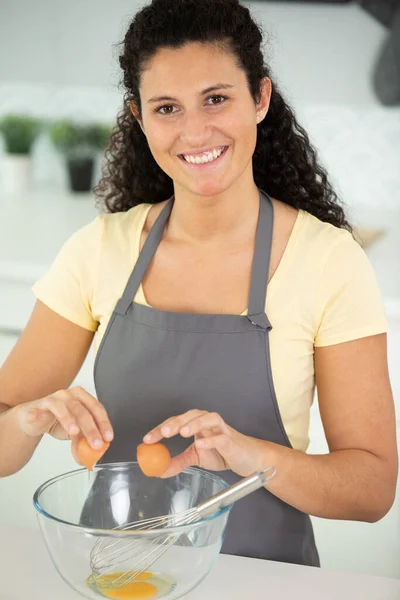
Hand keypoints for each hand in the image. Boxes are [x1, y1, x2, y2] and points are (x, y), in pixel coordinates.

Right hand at [15, 386, 113, 460]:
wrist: (36, 421)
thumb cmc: (58, 422)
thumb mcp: (75, 432)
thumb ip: (85, 439)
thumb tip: (95, 453)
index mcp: (82, 398)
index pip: (96, 408)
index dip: (103, 423)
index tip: (108, 437)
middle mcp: (69, 395)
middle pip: (82, 410)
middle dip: (90, 428)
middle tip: (95, 443)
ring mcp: (52, 399)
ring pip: (62, 407)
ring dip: (68, 419)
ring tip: (74, 431)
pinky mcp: (37, 407)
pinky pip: (36, 411)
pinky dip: (35, 414)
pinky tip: (34, 418)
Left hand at [143, 409, 269, 477]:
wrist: (247, 460)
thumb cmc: (223, 453)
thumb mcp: (196, 457)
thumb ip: (178, 462)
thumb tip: (158, 470)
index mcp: (197, 424)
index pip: (176, 422)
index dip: (160, 429)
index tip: (147, 440)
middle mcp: (208, 422)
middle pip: (191, 415)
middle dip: (176, 422)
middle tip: (164, 432)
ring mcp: (221, 429)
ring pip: (208, 419)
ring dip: (194, 424)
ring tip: (181, 432)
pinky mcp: (231, 440)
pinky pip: (221, 437)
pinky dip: (210, 439)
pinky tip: (200, 444)